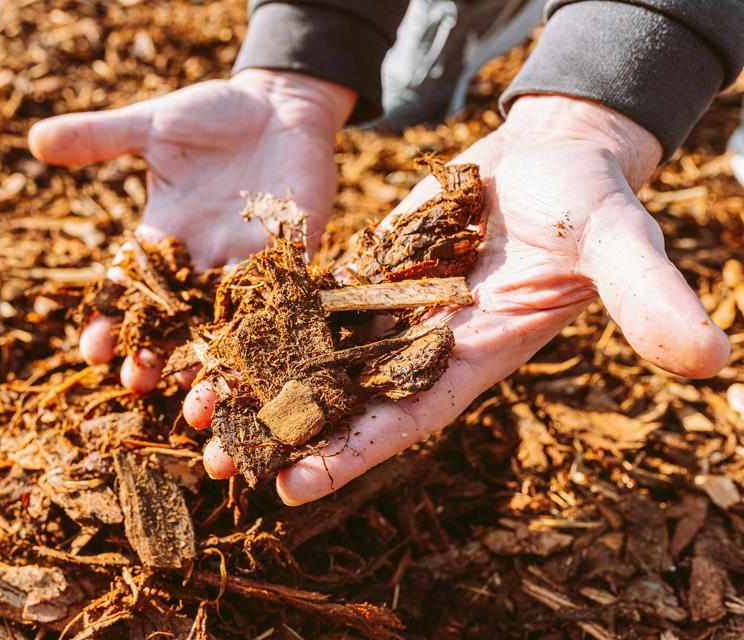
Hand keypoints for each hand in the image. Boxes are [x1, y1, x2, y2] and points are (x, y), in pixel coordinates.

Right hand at [29, 70, 355, 392]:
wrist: (280, 109)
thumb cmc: (215, 115)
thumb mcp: (155, 125)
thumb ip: (102, 137)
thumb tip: (37, 139)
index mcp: (167, 236)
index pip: (131, 287)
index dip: (111, 318)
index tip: (94, 350)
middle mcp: (205, 259)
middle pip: (177, 319)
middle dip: (159, 354)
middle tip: (141, 387)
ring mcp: (249, 261)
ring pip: (228, 322)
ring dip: (213, 359)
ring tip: (199, 397)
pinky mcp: (293, 256)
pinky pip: (285, 297)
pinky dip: (274, 327)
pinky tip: (266, 360)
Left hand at [186, 95, 729, 501]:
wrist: (559, 156)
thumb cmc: (593, 199)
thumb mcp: (623, 244)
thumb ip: (648, 300)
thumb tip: (709, 361)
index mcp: (479, 352)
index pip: (411, 416)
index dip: (357, 451)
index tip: (296, 485)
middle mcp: (432, 340)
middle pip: (352, 397)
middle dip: (292, 430)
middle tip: (221, 461)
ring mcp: (403, 306)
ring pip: (327, 351)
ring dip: (271, 377)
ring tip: (204, 405)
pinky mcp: (382, 269)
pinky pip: (325, 298)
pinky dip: (281, 316)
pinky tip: (230, 329)